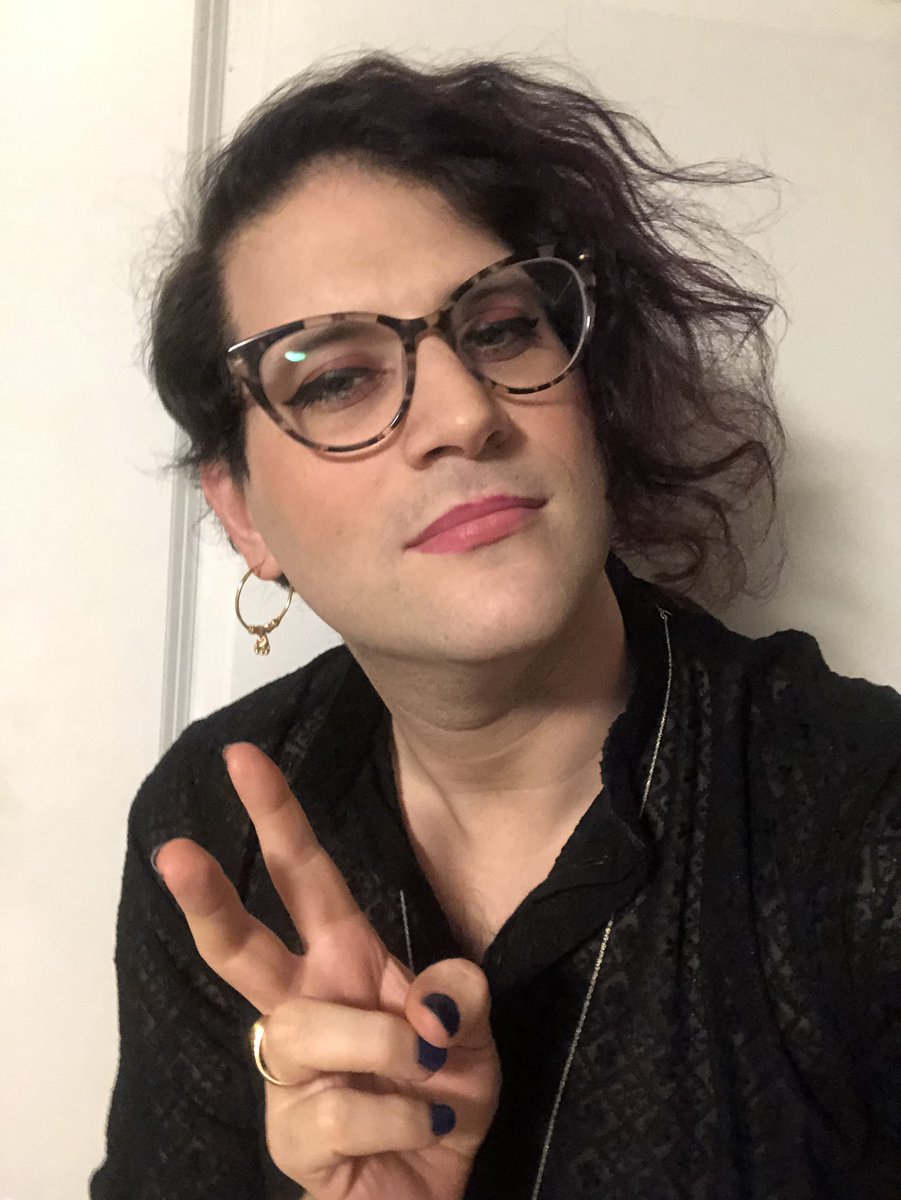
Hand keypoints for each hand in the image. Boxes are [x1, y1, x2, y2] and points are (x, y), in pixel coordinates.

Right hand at [154, 742, 500, 1199]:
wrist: (432, 1191)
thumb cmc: (441, 1100)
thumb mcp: (475, 1038)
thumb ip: (461, 1000)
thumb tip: (432, 1001)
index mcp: (346, 961)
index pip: (308, 879)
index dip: (278, 817)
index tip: (243, 759)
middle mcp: (307, 1005)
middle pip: (240, 946)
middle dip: (209, 896)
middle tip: (175, 851)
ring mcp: (290, 1074)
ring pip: (306, 1027)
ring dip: (381, 1045)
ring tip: (429, 1074)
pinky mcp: (291, 1137)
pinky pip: (336, 1108)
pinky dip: (399, 1114)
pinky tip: (420, 1127)